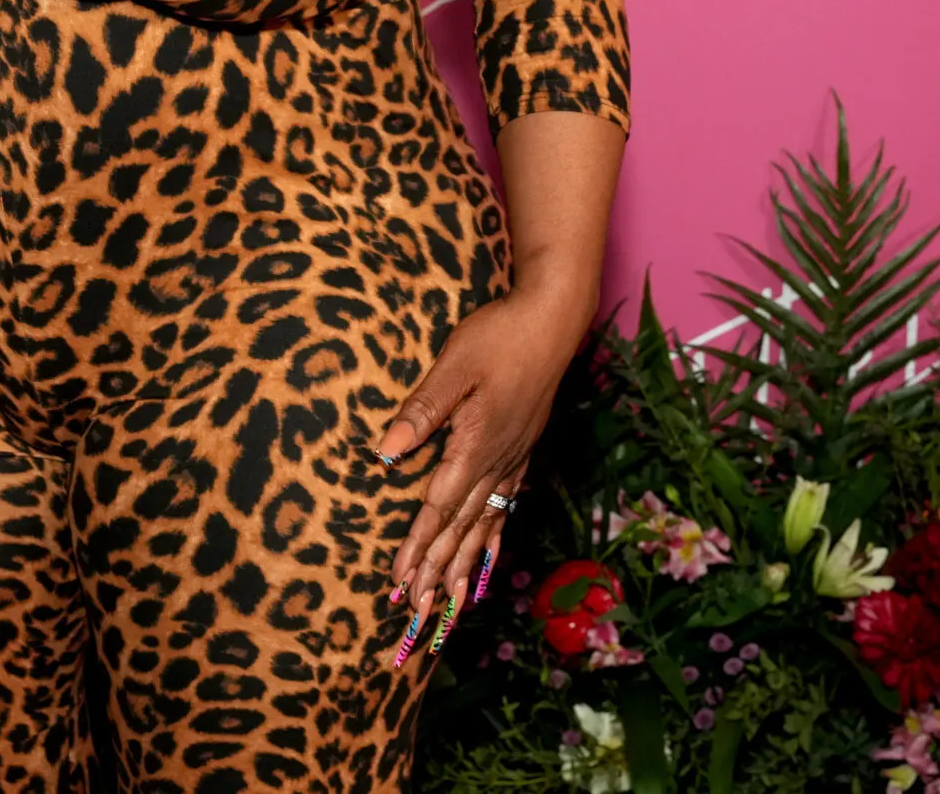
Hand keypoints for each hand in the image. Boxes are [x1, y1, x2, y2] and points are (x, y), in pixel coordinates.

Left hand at [376, 289, 583, 650]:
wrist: (552, 321)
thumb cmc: (499, 337)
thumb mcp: (454, 366)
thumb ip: (424, 409)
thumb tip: (387, 449)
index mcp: (475, 446)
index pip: (438, 508)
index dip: (417, 547)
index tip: (399, 582)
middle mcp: (496, 463)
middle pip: (461, 529)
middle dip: (438, 574)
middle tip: (418, 617)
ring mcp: (511, 460)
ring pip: (483, 526)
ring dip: (463, 567)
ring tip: (450, 606)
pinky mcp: (520, 450)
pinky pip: (503, 508)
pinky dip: (491, 539)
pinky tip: (485, 559)